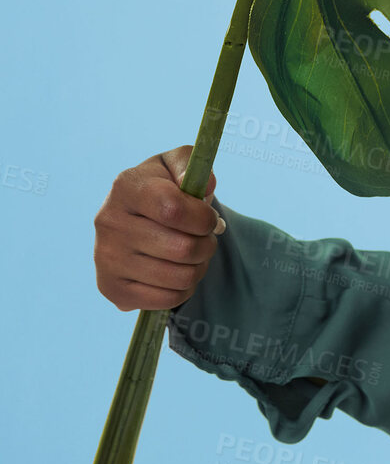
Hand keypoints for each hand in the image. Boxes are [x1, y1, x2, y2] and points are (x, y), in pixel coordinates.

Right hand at [94, 144, 223, 311]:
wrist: (135, 216)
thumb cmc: (165, 187)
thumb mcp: (177, 163)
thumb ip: (192, 164)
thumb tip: (205, 186)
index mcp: (126, 187)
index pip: (174, 210)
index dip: (203, 218)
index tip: (209, 218)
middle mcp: (108, 222)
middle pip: (182, 249)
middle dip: (207, 245)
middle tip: (205, 238)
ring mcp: (105, 258)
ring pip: (179, 277)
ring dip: (199, 268)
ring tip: (193, 255)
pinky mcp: (110, 288)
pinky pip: (166, 299)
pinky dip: (183, 289)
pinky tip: (177, 272)